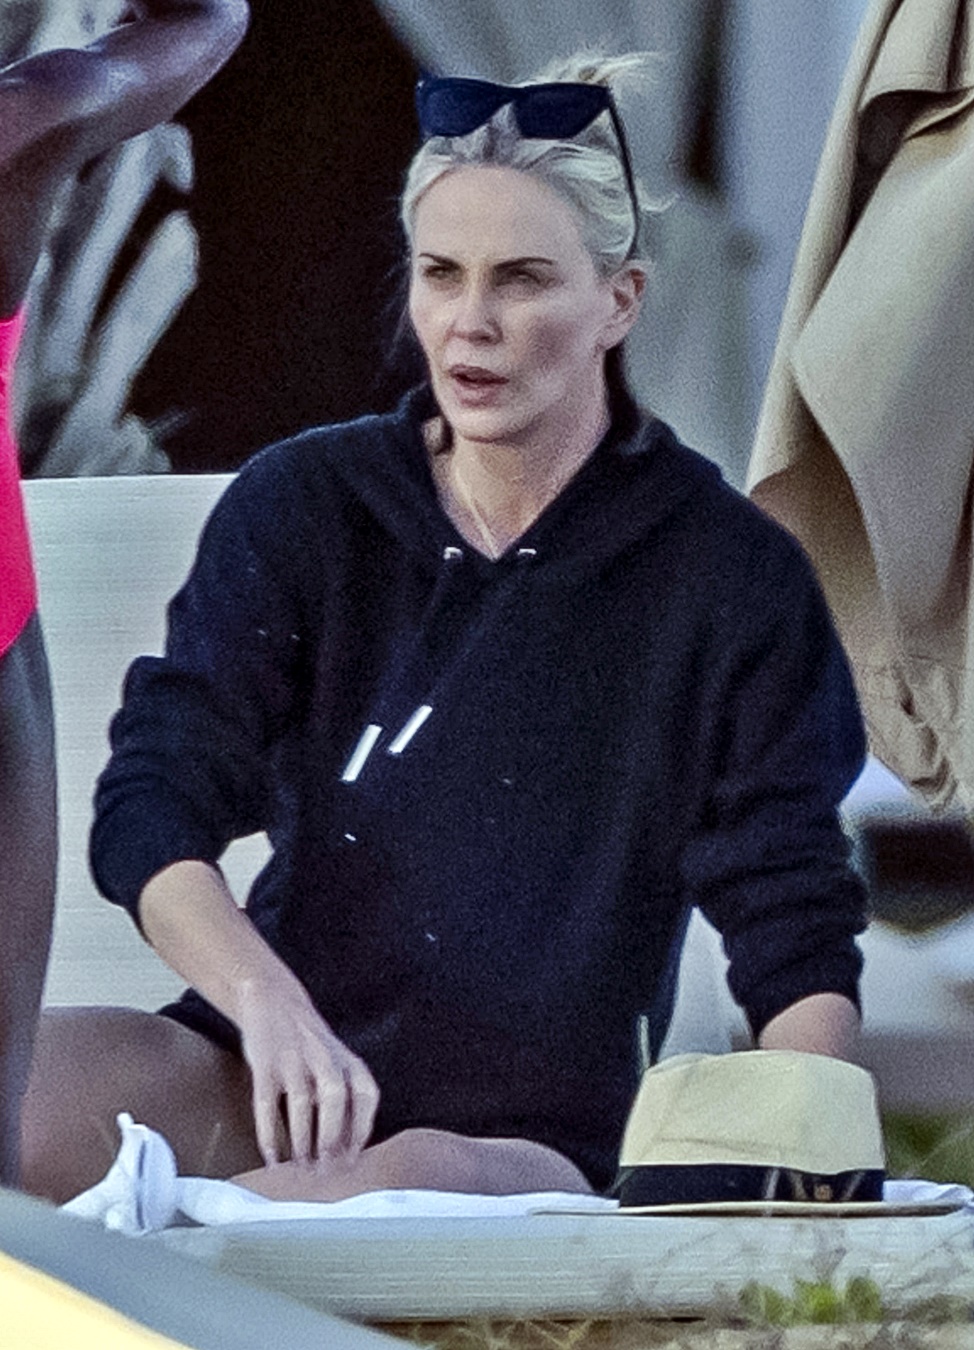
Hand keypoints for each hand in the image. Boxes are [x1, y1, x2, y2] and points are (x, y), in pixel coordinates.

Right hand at [235, 975, 379, 1166]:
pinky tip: (271, 1157)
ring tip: (301, 1167)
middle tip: (326, 1169)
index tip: (354, 1158)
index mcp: (346, 1058)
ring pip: (301, 1101)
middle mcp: (323, 1056)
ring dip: (302, 1138)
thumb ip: (344, 1097)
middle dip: (332, 1135)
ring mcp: (292, 1058)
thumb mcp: (336, 1061)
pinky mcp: (264, 1063)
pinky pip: (266, 1103)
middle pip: (335, 1097)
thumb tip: (345, 1150)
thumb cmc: (309, 1042)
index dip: (361, 1128)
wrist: (273, 998)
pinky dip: (268, 1133)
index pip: (366, 1094)